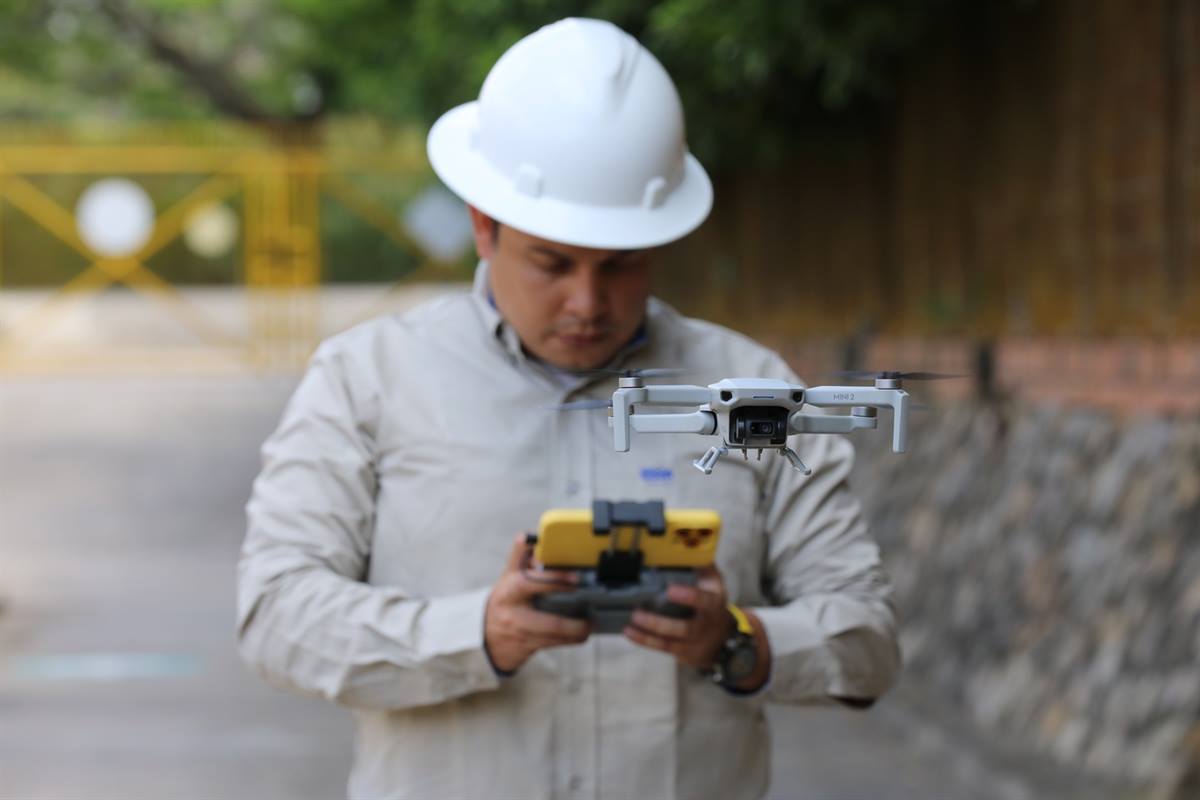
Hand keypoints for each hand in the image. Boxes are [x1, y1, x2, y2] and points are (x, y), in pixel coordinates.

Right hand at [484, 533, 590, 672]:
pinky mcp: (526, 647)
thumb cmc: (505, 599)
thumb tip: (530, 536)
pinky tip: (581, 634)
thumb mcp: (509, 576)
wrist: (485, 634)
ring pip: (555, 637)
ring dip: (576, 632)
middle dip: (573, 624)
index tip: (575, 578)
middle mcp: (514, 612)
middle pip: (550, 623)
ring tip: (589, 625)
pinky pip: (554, 645)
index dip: (555, 579)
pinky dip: (570, 640)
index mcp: (510, 589)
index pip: (531, 581)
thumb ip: (520, 556)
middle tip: (589, 617)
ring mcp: (521, 632)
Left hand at [623, 566, 732, 669]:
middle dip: (660, 623)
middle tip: (638, 612)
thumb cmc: (712, 602)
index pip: (704, 601)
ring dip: (648, 632)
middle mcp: (705, 625)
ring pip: (671, 641)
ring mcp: (694, 642)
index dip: (689, 596)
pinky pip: (662, 647)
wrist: (723, 638)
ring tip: (630, 621)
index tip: (670, 590)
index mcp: (714, 603)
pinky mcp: (682, 652)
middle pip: (685, 628)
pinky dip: (644, 640)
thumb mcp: (713, 581)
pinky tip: (629, 631)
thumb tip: (689, 540)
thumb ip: (701, 562)